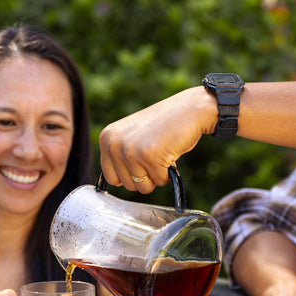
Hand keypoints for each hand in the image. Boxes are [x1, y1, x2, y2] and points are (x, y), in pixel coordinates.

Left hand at [98, 87, 212, 191]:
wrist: (189, 109)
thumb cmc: (162, 125)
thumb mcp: (130, 136)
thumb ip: (119, 154)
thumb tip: (115, 182)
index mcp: (106, 138)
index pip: (111, 178)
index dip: (131, 174)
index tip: (141, 159)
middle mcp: (114, 144)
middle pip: (128, 185)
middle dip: (146, 175)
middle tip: (155, 152)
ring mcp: (131, 151)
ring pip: (144, 186)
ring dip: (157, 174)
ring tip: (161, 152)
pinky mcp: (150, 157)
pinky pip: (160, 181)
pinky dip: (169, 172)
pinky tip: (170, 152)